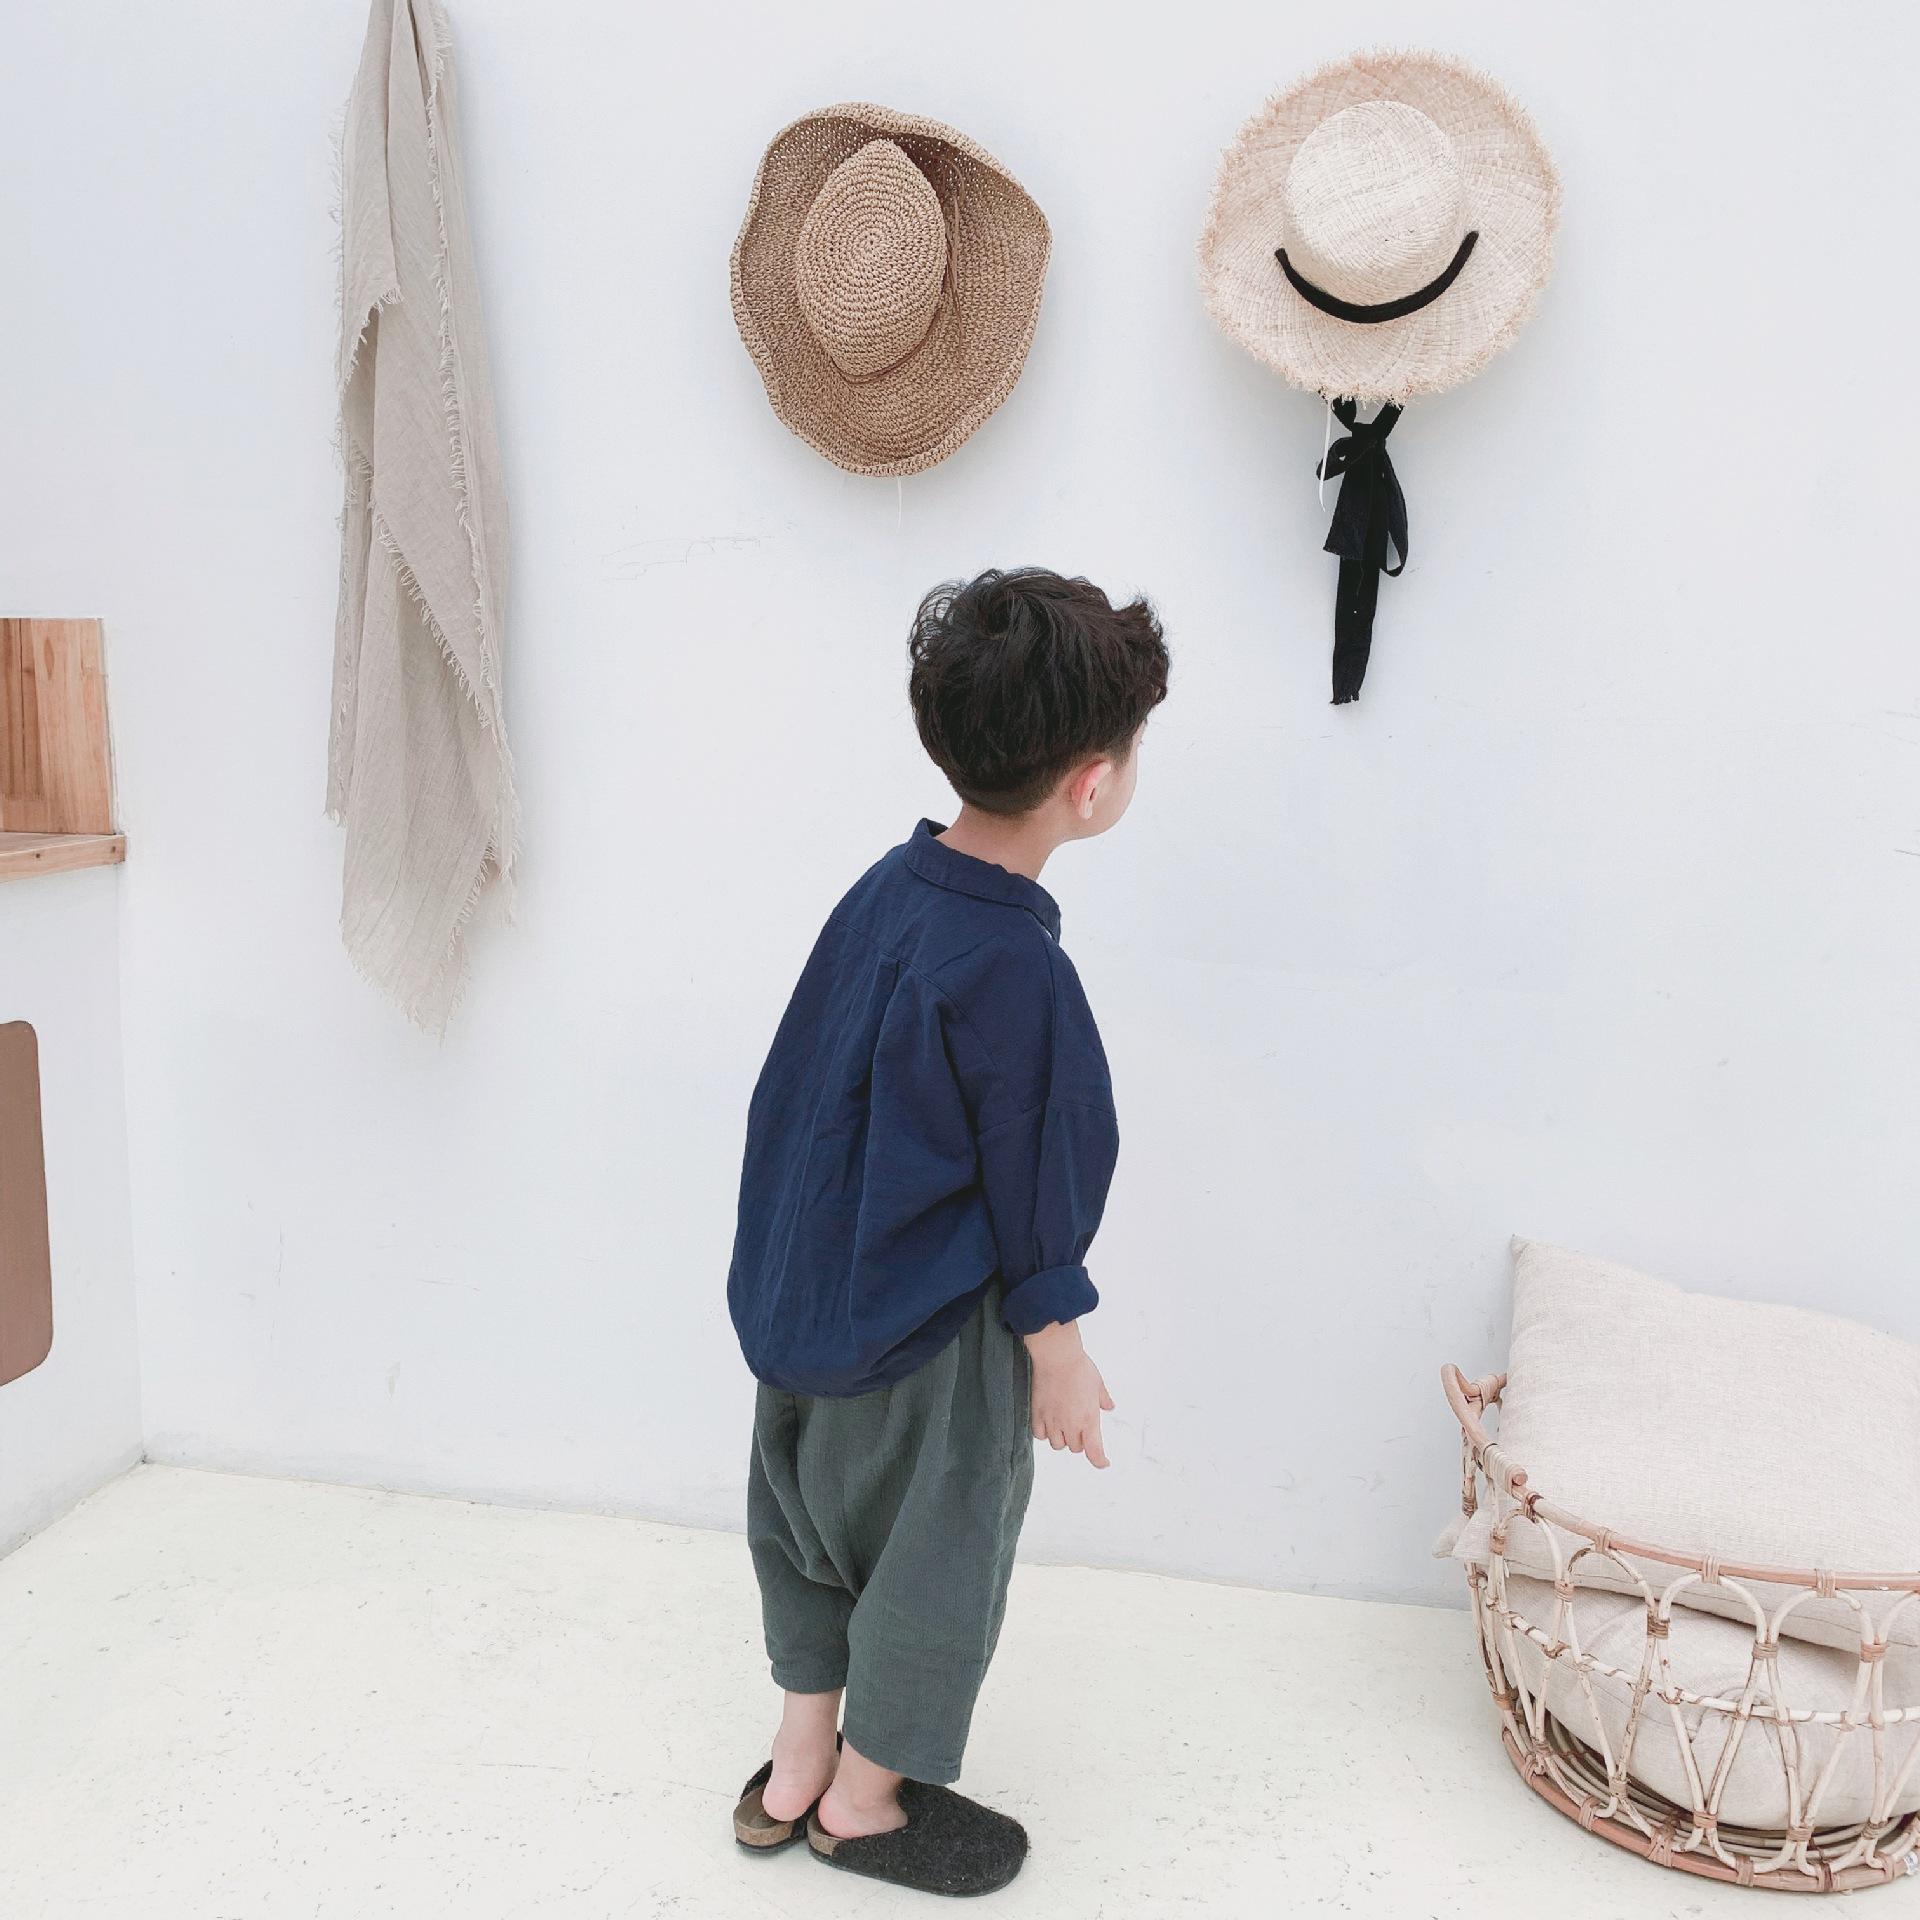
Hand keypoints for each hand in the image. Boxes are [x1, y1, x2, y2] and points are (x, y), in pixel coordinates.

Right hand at [1023, 1320, 1114, 1468]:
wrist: (1056, 1356)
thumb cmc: (1079, 1367)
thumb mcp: (1098, 1383)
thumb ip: (1103, 1399)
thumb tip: (1109, 1406)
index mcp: (1089, 1419)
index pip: (1094, 1452)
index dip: (1099, 1461)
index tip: (1103, 1462)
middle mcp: (1070, 1424)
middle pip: (1075, 1448)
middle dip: (1079, 1441)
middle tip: (1079, 1427)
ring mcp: (1052, 1420)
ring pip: (1057, 1444)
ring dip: (1062, 1438)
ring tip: (1062, 1425)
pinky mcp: (1037, 1414)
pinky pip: (1039, 1435)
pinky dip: (1045, 1433)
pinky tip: (1048, 1423)